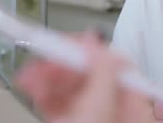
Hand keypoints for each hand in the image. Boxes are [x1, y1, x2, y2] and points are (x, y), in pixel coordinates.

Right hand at [15, 34, 156, 122]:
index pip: (117, 67)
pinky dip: (44, 91)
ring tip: (28, 75)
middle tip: (40, 60)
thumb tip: (101, 48)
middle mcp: (115, 112)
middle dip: (63, 64)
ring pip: (71, 86)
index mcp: (134, 109)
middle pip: (91, 74)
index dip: (92, 52)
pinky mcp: (72, 122)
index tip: (68, 46)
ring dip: (48, 75)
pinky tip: (31, 86)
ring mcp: (92, 118)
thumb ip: (103, 81)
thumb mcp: (97, 117)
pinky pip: (59, 101)